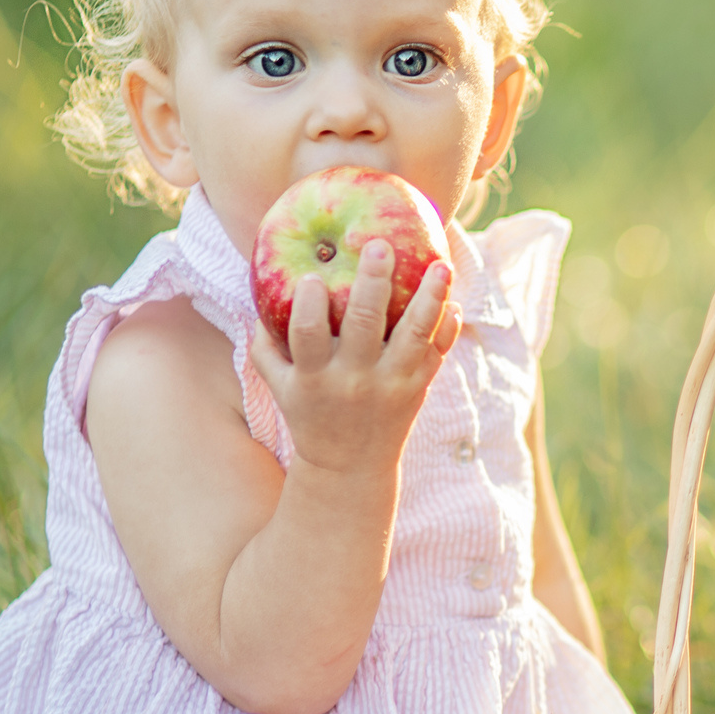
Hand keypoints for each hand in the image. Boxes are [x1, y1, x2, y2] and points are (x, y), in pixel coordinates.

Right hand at [247, 243, 460, 481]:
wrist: (349, 467)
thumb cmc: (308, 414)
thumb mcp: (277, 387)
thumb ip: (264, 346)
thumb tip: (260, 296)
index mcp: (314, 377)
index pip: (307, 335)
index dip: (308, 305)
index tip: (312, 277)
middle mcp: (354, 380)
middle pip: (365, 325)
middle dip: (373, 282)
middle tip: (380, 245)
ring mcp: (390, 384)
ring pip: (414, 336)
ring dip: (429, 298)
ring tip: (440, 265)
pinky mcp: (417, 388)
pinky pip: (436, 354)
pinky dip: (448, 328)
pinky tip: (454, 302)